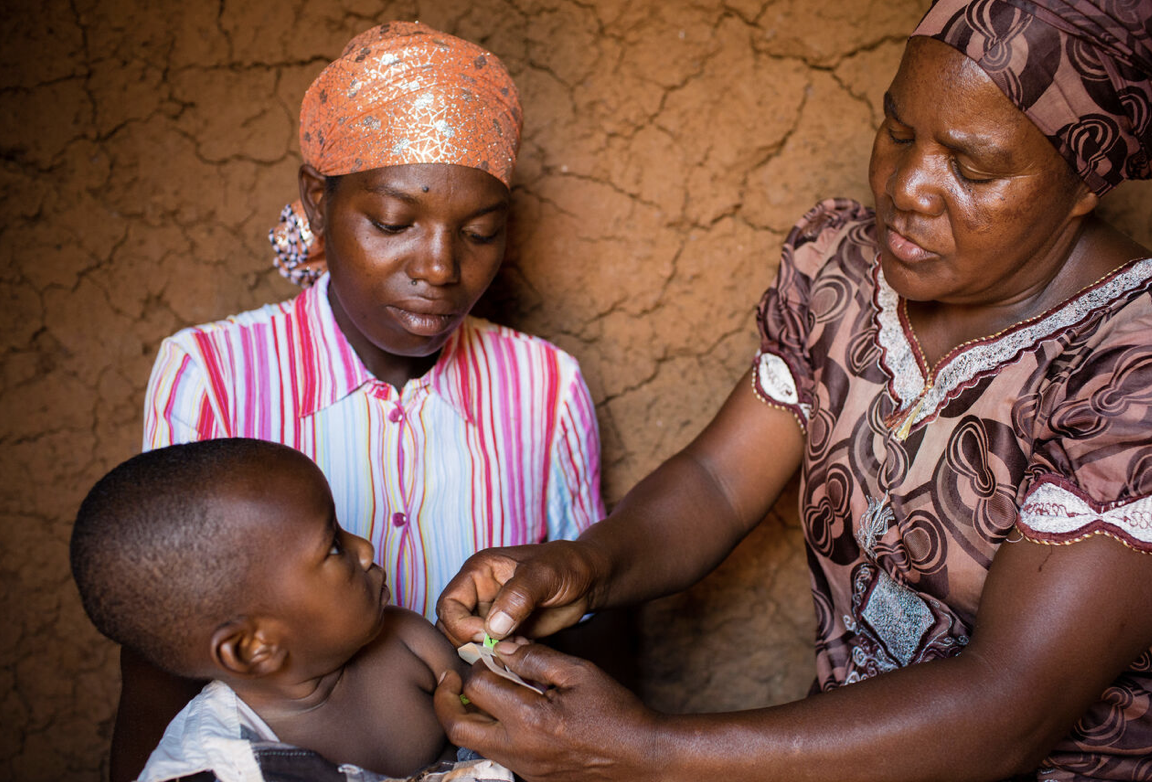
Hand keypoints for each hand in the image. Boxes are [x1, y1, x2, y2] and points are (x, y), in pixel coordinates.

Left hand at [435, 643, 660, 781]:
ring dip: (466, 717)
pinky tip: (505, 713)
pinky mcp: (531, 777)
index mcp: (531, 718)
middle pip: (458, 727)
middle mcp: (519, 748)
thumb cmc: (615, 712)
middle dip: (446, 699)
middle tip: (450, 679)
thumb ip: (537, 658)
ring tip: (475, 693)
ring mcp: (523, 767)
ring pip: (472, 744)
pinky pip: (495, 753)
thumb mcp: (579, 672)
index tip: (488, 652)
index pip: (479, 686)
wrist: (642, 757)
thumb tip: (504, 647)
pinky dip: (489, 731)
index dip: (478, 663)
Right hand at [436, 541, 601, 645]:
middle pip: (453, 627)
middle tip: (500, 648)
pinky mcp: (507, 632)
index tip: (485, 635)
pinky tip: (525, 649)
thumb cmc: (568, 566)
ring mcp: (492, 614)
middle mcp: (480, 593)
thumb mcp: (544, 575)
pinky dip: (503, 657)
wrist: (590, 579)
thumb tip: (491, 628)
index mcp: (478, 572)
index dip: (460, 624)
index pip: (448, 604)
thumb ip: (518, 597)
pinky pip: (492, 651)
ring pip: (470, 643)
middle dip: (471, 643)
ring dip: (488, 652)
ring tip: (517, 646)